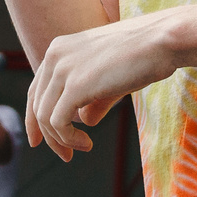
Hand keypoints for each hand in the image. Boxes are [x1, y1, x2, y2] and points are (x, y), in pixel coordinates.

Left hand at [26, 12, 180, 159]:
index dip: (33, 119)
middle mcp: (54, 55)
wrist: (163, 40)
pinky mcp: (75, 85)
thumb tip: (86, 120)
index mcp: (59, 48)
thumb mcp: (111, 78)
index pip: (36, 89)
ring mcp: (62, 69)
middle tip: (66, 156)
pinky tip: (86, 144)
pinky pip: (58, 122)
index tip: (39, 141)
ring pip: (44, 117)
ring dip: (61, 140)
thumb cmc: (144, 55)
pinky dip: (68, 139)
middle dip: (47, 135)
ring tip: (84, 147)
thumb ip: (94, 98)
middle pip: (36, 104)